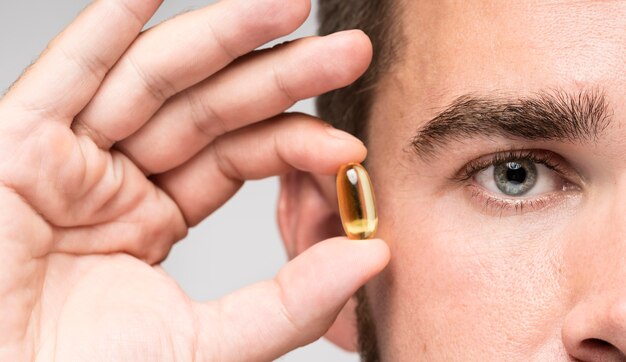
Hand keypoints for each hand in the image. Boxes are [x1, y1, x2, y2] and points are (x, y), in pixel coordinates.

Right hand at [0, 0, 389, 359]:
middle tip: (348, 53)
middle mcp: (117, 178)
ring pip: (154, 80)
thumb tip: (372, 258)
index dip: (296, 144)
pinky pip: (67, 73)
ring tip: (289, 5)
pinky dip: (108, 27)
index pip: (239, 157)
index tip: (351, 145)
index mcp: (156, 217)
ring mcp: (69, 156)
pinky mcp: (16, 146)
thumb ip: (290, 304)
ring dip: (220, 35)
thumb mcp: (208, 343)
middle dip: (278, 74)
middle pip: (209, 108)